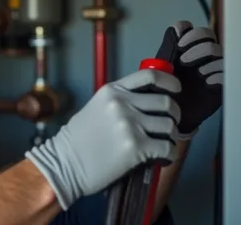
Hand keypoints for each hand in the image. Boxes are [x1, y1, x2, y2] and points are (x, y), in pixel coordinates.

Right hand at [25, 70, 180, 209]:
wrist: (63, 164)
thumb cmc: (76, 140)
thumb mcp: (94, 107)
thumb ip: (119, 101)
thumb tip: (146, 102)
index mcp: (112, 91)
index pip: (150, 76)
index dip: (170, 82)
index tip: (176, 89)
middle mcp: (122, 104)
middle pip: (166, 102)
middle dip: (174, 114)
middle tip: (169, 124)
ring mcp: (129, 125)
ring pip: (169, 125)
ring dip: (170, 136)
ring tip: (161, 143)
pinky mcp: (135, 147)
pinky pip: (167, 148)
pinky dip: (168, 154)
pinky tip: (160, 157)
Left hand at [155, 20, 222, 137]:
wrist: (168, 116)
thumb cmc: (163, 91)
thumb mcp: (160, 68)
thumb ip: (167, 48)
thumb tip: (174, 29)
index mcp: (184, 49)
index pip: (191, 29)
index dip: (187, 32)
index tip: (178, 43)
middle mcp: (200, 56)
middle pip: (208, 35)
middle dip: (196, 43)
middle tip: (183, 60)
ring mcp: (211, 69)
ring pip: (218, 51)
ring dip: (206, 59)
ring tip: (196, 73)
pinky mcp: (220, 84)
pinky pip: (226, 73)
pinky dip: (217, 74)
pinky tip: (206, 81)